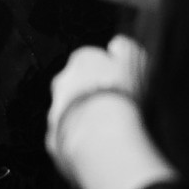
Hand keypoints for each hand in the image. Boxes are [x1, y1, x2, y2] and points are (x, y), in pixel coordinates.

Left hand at [47, 35, 145, 182]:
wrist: (100, 133)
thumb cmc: (122, 95)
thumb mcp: (134, 60)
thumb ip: (125, 48)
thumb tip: (118, 43)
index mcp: (82, 59)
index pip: (90, 60)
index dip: (106, 72)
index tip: (119, 84)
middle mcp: (63, 81)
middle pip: (76, 84)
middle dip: (90, 93)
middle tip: (113, 108)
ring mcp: (56, 110)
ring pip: (69, 110)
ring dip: (83, 116)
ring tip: (107, 130)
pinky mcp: (54, 137)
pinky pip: (67, 136)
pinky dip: (78, 139)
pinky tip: (95, 145)